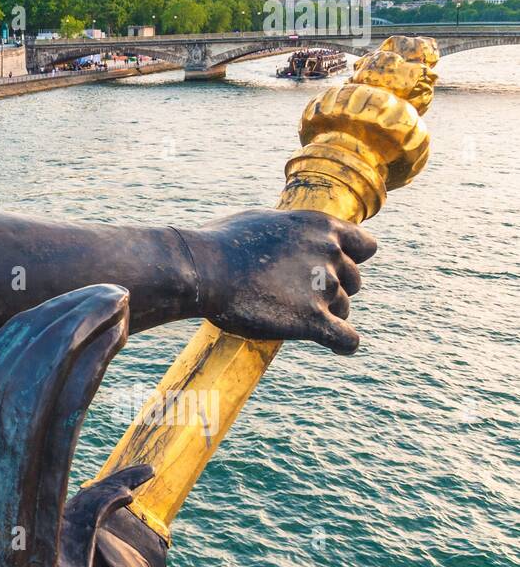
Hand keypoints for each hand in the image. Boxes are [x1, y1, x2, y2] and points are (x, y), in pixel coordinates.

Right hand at [183, 209, 377, 353]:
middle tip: (297, 295)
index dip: (350, 259)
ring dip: (324, 314)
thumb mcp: (261, 220)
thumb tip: (289, 239)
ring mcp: (324, 286)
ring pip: (343, 309)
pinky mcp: (312, 319)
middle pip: (353, 281)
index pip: (365, 247)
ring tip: (290, 316)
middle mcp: (330, 253)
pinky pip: (346, 340)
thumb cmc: (220, 243)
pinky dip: (343, 344)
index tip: (330, 268)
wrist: (202, 270)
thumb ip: (288, 231)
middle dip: (331, 289)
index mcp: (321, 226)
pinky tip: (335, 346)